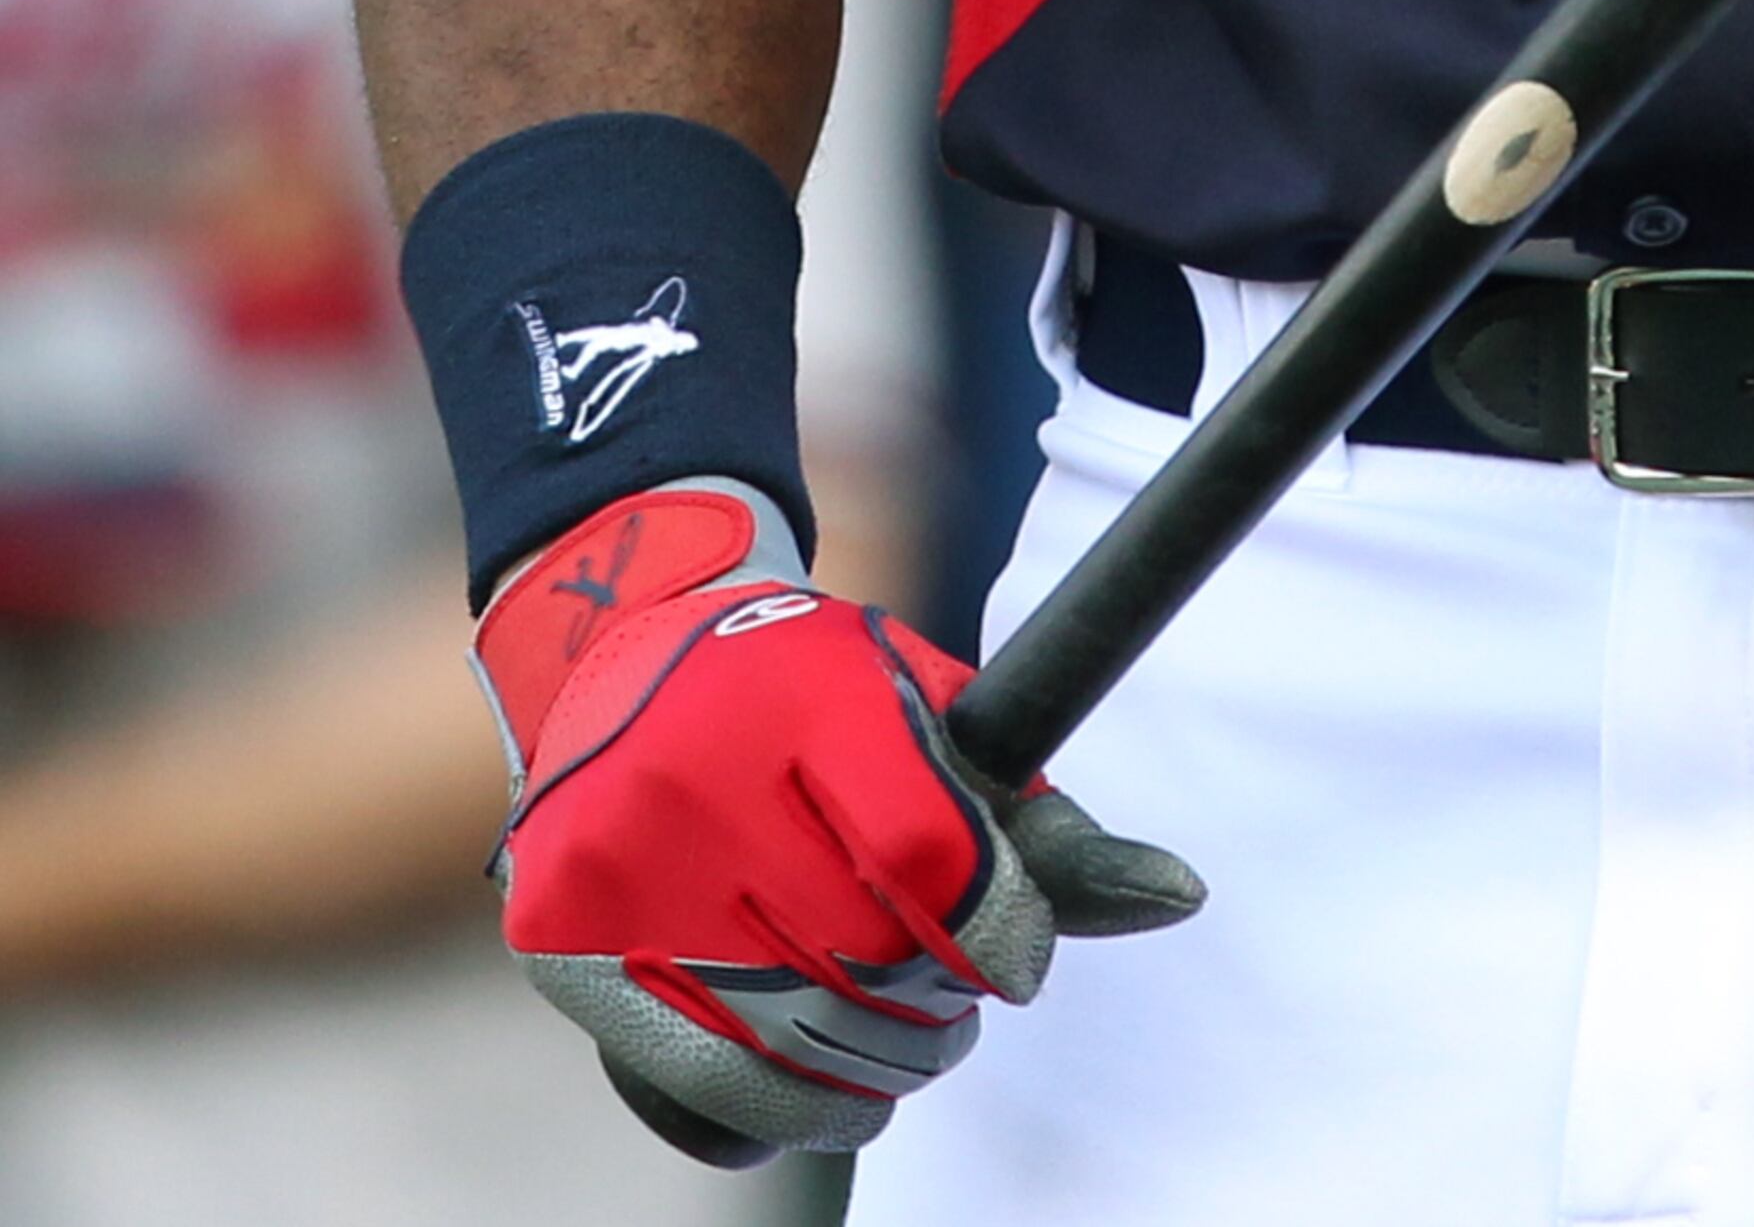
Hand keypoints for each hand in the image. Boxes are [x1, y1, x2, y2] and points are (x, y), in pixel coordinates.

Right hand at [474, 481, 1201, 1164]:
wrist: (627, 651)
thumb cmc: (815, 696)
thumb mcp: (933, 715)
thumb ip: (1042, 826)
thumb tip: (1178, 898)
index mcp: (811, 695)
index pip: (936, 859)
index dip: (1001, 934)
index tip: (1015, 958)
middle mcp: (700, 777)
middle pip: (872, 966)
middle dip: (941, 1011)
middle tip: (952, 999)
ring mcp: (619, 869)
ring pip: (791, 1050)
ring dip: (874, 1075)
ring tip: (895, 1039)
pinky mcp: (565, 948)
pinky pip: (704, 1095)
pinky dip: (778, 1111)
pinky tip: (805, 1069)